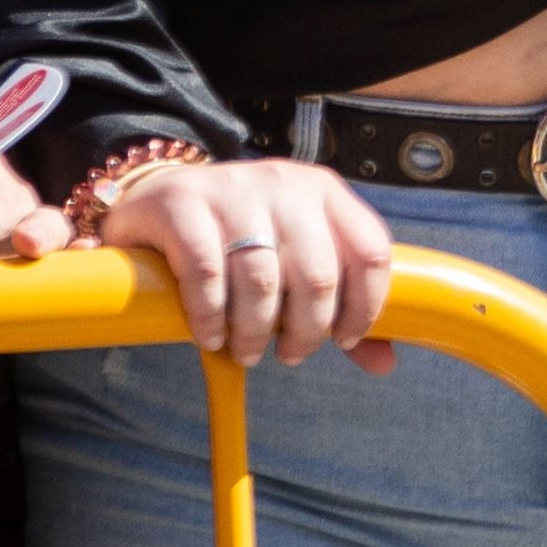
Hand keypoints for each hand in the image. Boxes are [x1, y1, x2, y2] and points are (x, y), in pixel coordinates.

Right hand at [98, 158, 401, 371]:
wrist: (162, 199)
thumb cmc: (244, 240)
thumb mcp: (295, 261)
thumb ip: (340, 308)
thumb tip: (384, 363)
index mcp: (326, 192)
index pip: (370, 251)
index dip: (365, 307)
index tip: (343, 339)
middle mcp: (285, 184)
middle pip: (318, 275)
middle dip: (306, 331)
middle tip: (288, 354)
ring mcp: (233, 188)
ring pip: (262, 279)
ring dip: (254, 332)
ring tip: (245, 349)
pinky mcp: (183, 203)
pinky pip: (206, 272)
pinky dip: (211, 317)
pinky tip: (210, 335)